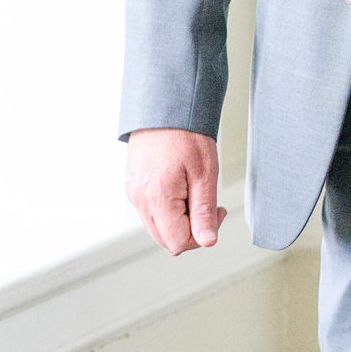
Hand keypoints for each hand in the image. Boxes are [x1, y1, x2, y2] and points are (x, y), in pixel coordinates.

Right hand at [125, 127, 225, 254]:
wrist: (164, 108)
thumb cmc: (186, 135)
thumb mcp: (205, 173)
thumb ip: (204, 211)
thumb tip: (208, 241)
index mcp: (157, 199)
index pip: (178, 243)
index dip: (202, 236)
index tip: (217, 212)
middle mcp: (139, 201)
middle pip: (167, 240)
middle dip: (192, 230)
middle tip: (210, 204)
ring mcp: (133, 195)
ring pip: (159, 228)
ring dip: (180, 220)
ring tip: (194, 191)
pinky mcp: (133, 188)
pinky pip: (152, 212)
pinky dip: (169, 209)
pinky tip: (181, 187)